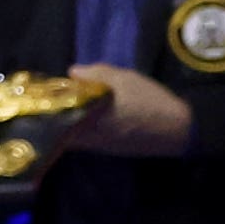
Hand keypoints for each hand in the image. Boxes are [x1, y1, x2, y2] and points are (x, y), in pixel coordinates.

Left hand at [58, 65, 191, 154]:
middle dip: (53, 113)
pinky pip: (84, 139)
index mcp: (86, 117)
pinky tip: (86, 116)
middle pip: (57, 127)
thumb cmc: (149, 101)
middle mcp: (86, 137)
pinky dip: (80, 128)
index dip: (47, 102)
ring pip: (70, 134)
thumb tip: (72, 72)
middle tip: (55, 98)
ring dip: (66, 121)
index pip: (54, 114)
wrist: (179, 129)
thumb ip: (95, 73)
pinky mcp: (107, 151)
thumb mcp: (124, 79)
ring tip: (68, 105)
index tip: (45, 90)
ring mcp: (96, 147)